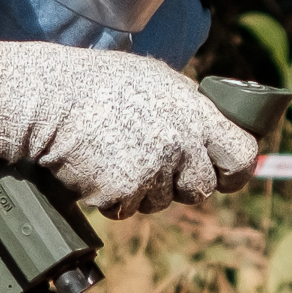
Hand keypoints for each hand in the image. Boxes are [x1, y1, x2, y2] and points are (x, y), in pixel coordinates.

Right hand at [0, 38, 262, 214]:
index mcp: (196, 113)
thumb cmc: (101, 85)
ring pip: (161, 202)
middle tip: (153, 162)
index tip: (226, 174)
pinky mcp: (123, 194)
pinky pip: (128, 209)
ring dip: (143, 188)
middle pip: (201, 189)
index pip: (243, 155)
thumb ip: (193, 111)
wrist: (48, 98)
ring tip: (115, 152)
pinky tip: (96, 166)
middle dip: (181, 183)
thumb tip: (219, 134)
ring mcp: (153, 172)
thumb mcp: (159, 82)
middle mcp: (181, 144)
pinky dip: (112, 197)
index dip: (236, 170)